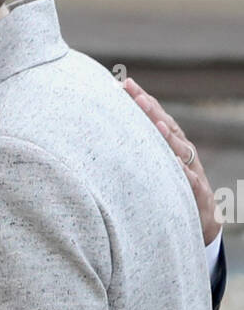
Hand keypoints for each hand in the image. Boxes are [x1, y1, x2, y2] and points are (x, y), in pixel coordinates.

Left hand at [124, 77, 220, 245]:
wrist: (203, 225)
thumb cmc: (172, 194)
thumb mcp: (154, 172)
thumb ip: (139, 154)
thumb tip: (106, 137)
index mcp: (171, 146)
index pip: (155, 118)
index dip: (141, 100)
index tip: (122, 84)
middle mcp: (183, 154)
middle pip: (166, 126)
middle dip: (150, 108)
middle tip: (132, 91)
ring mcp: (192, 172)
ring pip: (179, 149)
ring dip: (166, 134)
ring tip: (153, 119)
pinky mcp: (198, 194)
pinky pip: (190, 180)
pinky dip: (182, 169)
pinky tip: (172, 159)